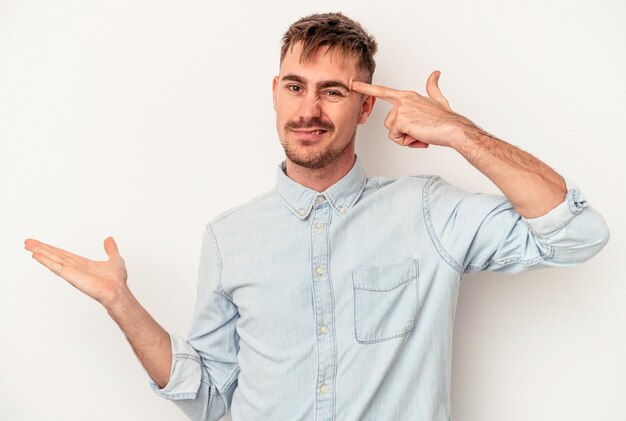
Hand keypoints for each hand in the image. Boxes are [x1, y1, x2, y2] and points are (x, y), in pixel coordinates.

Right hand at [24, 237, 127, 306]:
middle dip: (41, 248)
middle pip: (54, 255)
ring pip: (52, 259)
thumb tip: (109, 239)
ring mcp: (71, 272)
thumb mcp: (114, 259)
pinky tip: (35, 255)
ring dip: (40, 252)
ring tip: (27, 246)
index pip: (63, 254)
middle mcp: (74, 267)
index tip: (41, 244)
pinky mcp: (70, 276)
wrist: (117, 290)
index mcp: (82, 264)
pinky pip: (56, 267)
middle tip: (27, 242)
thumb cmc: (116, 280)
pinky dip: (45, 261)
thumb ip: (110, 249)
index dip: (52, 248)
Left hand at [351, 71, 473, 148]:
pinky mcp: (401, 120)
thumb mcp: (438, 100)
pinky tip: (418, 137)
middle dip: (402, 132)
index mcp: (408, 96)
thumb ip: (433, 87)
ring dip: (404, 137)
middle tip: (419, 132)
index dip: (367, 89)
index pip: (383, 91)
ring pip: (391, 131)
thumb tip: (435, 73)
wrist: (453, 129)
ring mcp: (401, 109)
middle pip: (389, 122)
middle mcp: (403, 100)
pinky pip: (395, 137)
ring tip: (420, 133)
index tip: (353, 84)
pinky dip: (406, 142)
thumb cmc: (446, 119)